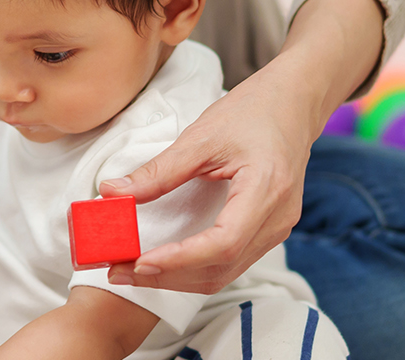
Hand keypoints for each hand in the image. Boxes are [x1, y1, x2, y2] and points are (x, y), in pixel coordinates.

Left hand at [98, 0, 383, 293]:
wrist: (293, 104)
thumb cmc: (252, 112)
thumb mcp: (200, 136)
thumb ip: (158, 171)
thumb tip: (111, 193)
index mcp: (267, 189)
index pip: (224, 243)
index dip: (180, 259)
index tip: (139, 261)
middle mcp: (278, 218)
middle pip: (221, 268)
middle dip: (167, 276)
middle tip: (119, 272)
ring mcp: (277, 229)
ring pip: (225, 273)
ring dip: (177, 279)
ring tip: (132, 271)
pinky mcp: (268, 231)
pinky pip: (230, 263)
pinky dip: (193, 269)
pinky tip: (163, 263)